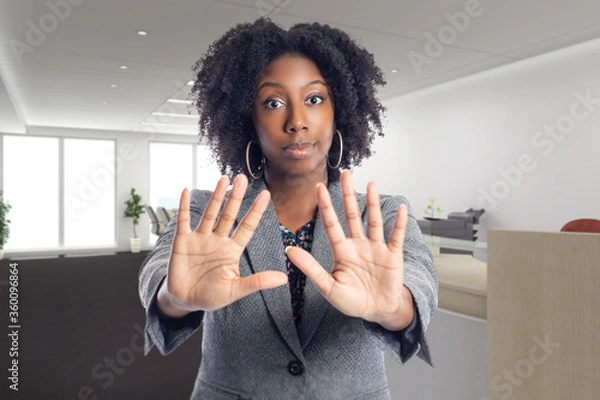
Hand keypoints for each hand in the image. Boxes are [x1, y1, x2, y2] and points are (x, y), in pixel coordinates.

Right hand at [159, 175, 287, 315]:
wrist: (185, 301)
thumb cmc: (211, 296)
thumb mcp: (235, 290)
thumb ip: (257, 282)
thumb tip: (284, 279)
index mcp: (232, 250)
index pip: (247, 226)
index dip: (255, 211)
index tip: (266, 194)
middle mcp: (218, 240)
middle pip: (229, 214)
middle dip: (236, 197)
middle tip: (243, 178)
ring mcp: (200, 238)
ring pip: (210, 214)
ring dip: (216, 197)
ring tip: (223, 179)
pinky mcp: (182, 241)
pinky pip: (183, 221)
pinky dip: (183, 207)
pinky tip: (186, 192)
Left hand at [286, 171, 412, 329]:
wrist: (376, 312)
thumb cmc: (351, 301)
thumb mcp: (328, 286)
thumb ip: (310, 268)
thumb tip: (289, 251)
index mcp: (342, 251)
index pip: (332, 224)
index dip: (326, 206)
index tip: (319, 188)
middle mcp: (358, 245)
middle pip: (352, 216)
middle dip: (348, 195)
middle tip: (346, 174)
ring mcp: (376, 249)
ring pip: (373, 221)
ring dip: (372, 203)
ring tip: (370, 184)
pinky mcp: (393, 256)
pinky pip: (396, 237)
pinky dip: (399, 223)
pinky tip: (400, 208)